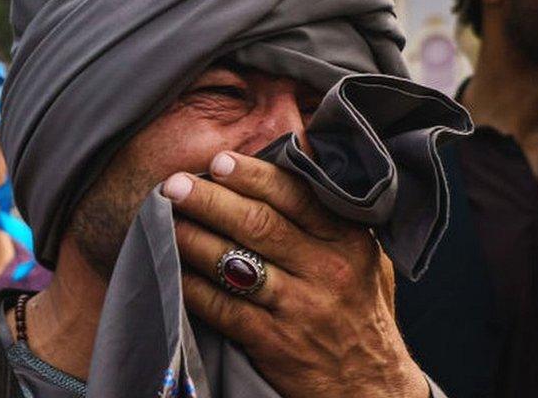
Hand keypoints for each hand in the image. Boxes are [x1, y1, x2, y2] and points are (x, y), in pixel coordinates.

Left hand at [162, 151, 427, 397]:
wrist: (372, 387)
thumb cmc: (363, 313)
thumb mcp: (367, 260)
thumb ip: (335, 219)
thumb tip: (298, 168)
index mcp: (347, 241)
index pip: (295, 196)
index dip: (253, 175)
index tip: (219, 161)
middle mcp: (326, 269)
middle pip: (258, 223)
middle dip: (210, 199)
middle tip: (174, 184)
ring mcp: (299, 307)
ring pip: (235, 261)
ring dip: (193, 237)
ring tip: (165, 218)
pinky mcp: (274, 342)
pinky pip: (223, 307)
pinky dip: (193, 286)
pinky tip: (173, 270)